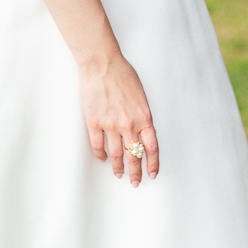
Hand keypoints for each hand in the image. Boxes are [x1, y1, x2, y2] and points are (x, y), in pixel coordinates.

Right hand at [79, 55, 159, 186]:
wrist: (103, 64)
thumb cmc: (123, 74)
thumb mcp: (141, 95)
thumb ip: (142, 114)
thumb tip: (142, 129)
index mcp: (144, 117)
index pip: (151, 148)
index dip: (153, 163)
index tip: (152, 173)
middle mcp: (129, 124)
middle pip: (135, 156)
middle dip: (136, 172)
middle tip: (136, 182)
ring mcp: (111, 125)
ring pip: (117, 154)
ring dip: (118, 167)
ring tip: (118, 174)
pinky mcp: (94, 122)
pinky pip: (98, 145)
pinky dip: (101, 155)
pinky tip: (103, 159)